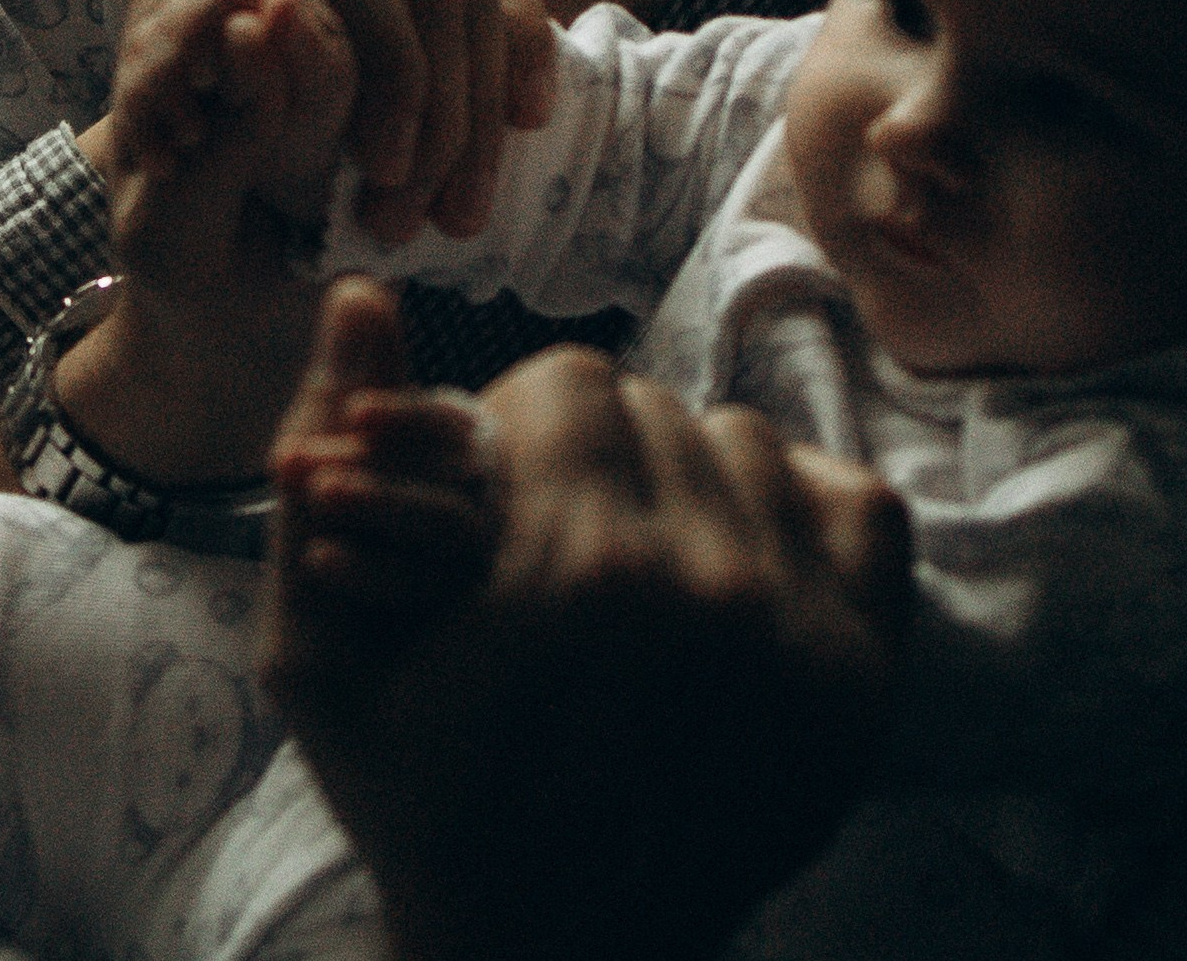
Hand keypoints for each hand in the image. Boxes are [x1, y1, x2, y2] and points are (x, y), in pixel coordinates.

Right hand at [264, 301, 912, 960]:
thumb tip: (359, 292)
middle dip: (594, 457)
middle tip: (562, 545)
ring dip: (687, 482)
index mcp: (577, 566)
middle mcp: (710, 585)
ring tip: (643, 567)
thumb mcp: (320, 648)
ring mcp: (804, 634)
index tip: (500, 501)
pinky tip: (736, 568)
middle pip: (656, 403)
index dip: (518, 430)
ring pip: (747, 441)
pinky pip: (856, 499)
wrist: (551, 951)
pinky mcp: (866, 678)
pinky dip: (795, 514)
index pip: (570, 378)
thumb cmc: (421, 794)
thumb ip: (326, 458)